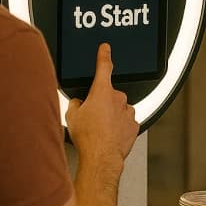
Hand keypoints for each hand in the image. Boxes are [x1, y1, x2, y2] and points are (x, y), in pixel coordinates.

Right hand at [65, 44, 138, 164]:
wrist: (100, 156)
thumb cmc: (88, 137)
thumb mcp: (72, 116)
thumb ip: (76, 104)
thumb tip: (78, 103)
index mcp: (102, 91)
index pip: (104, 67)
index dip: (104, 56)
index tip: (106, 49)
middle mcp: (118, 99)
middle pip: (110, 94)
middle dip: (102, 103)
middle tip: (92, 117)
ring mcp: (128, 112)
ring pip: (120, 108)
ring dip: (112, 115)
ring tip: (101, 129)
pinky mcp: (134, 125)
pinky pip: (126, 122)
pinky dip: (119, 126)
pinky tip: (110, 135)